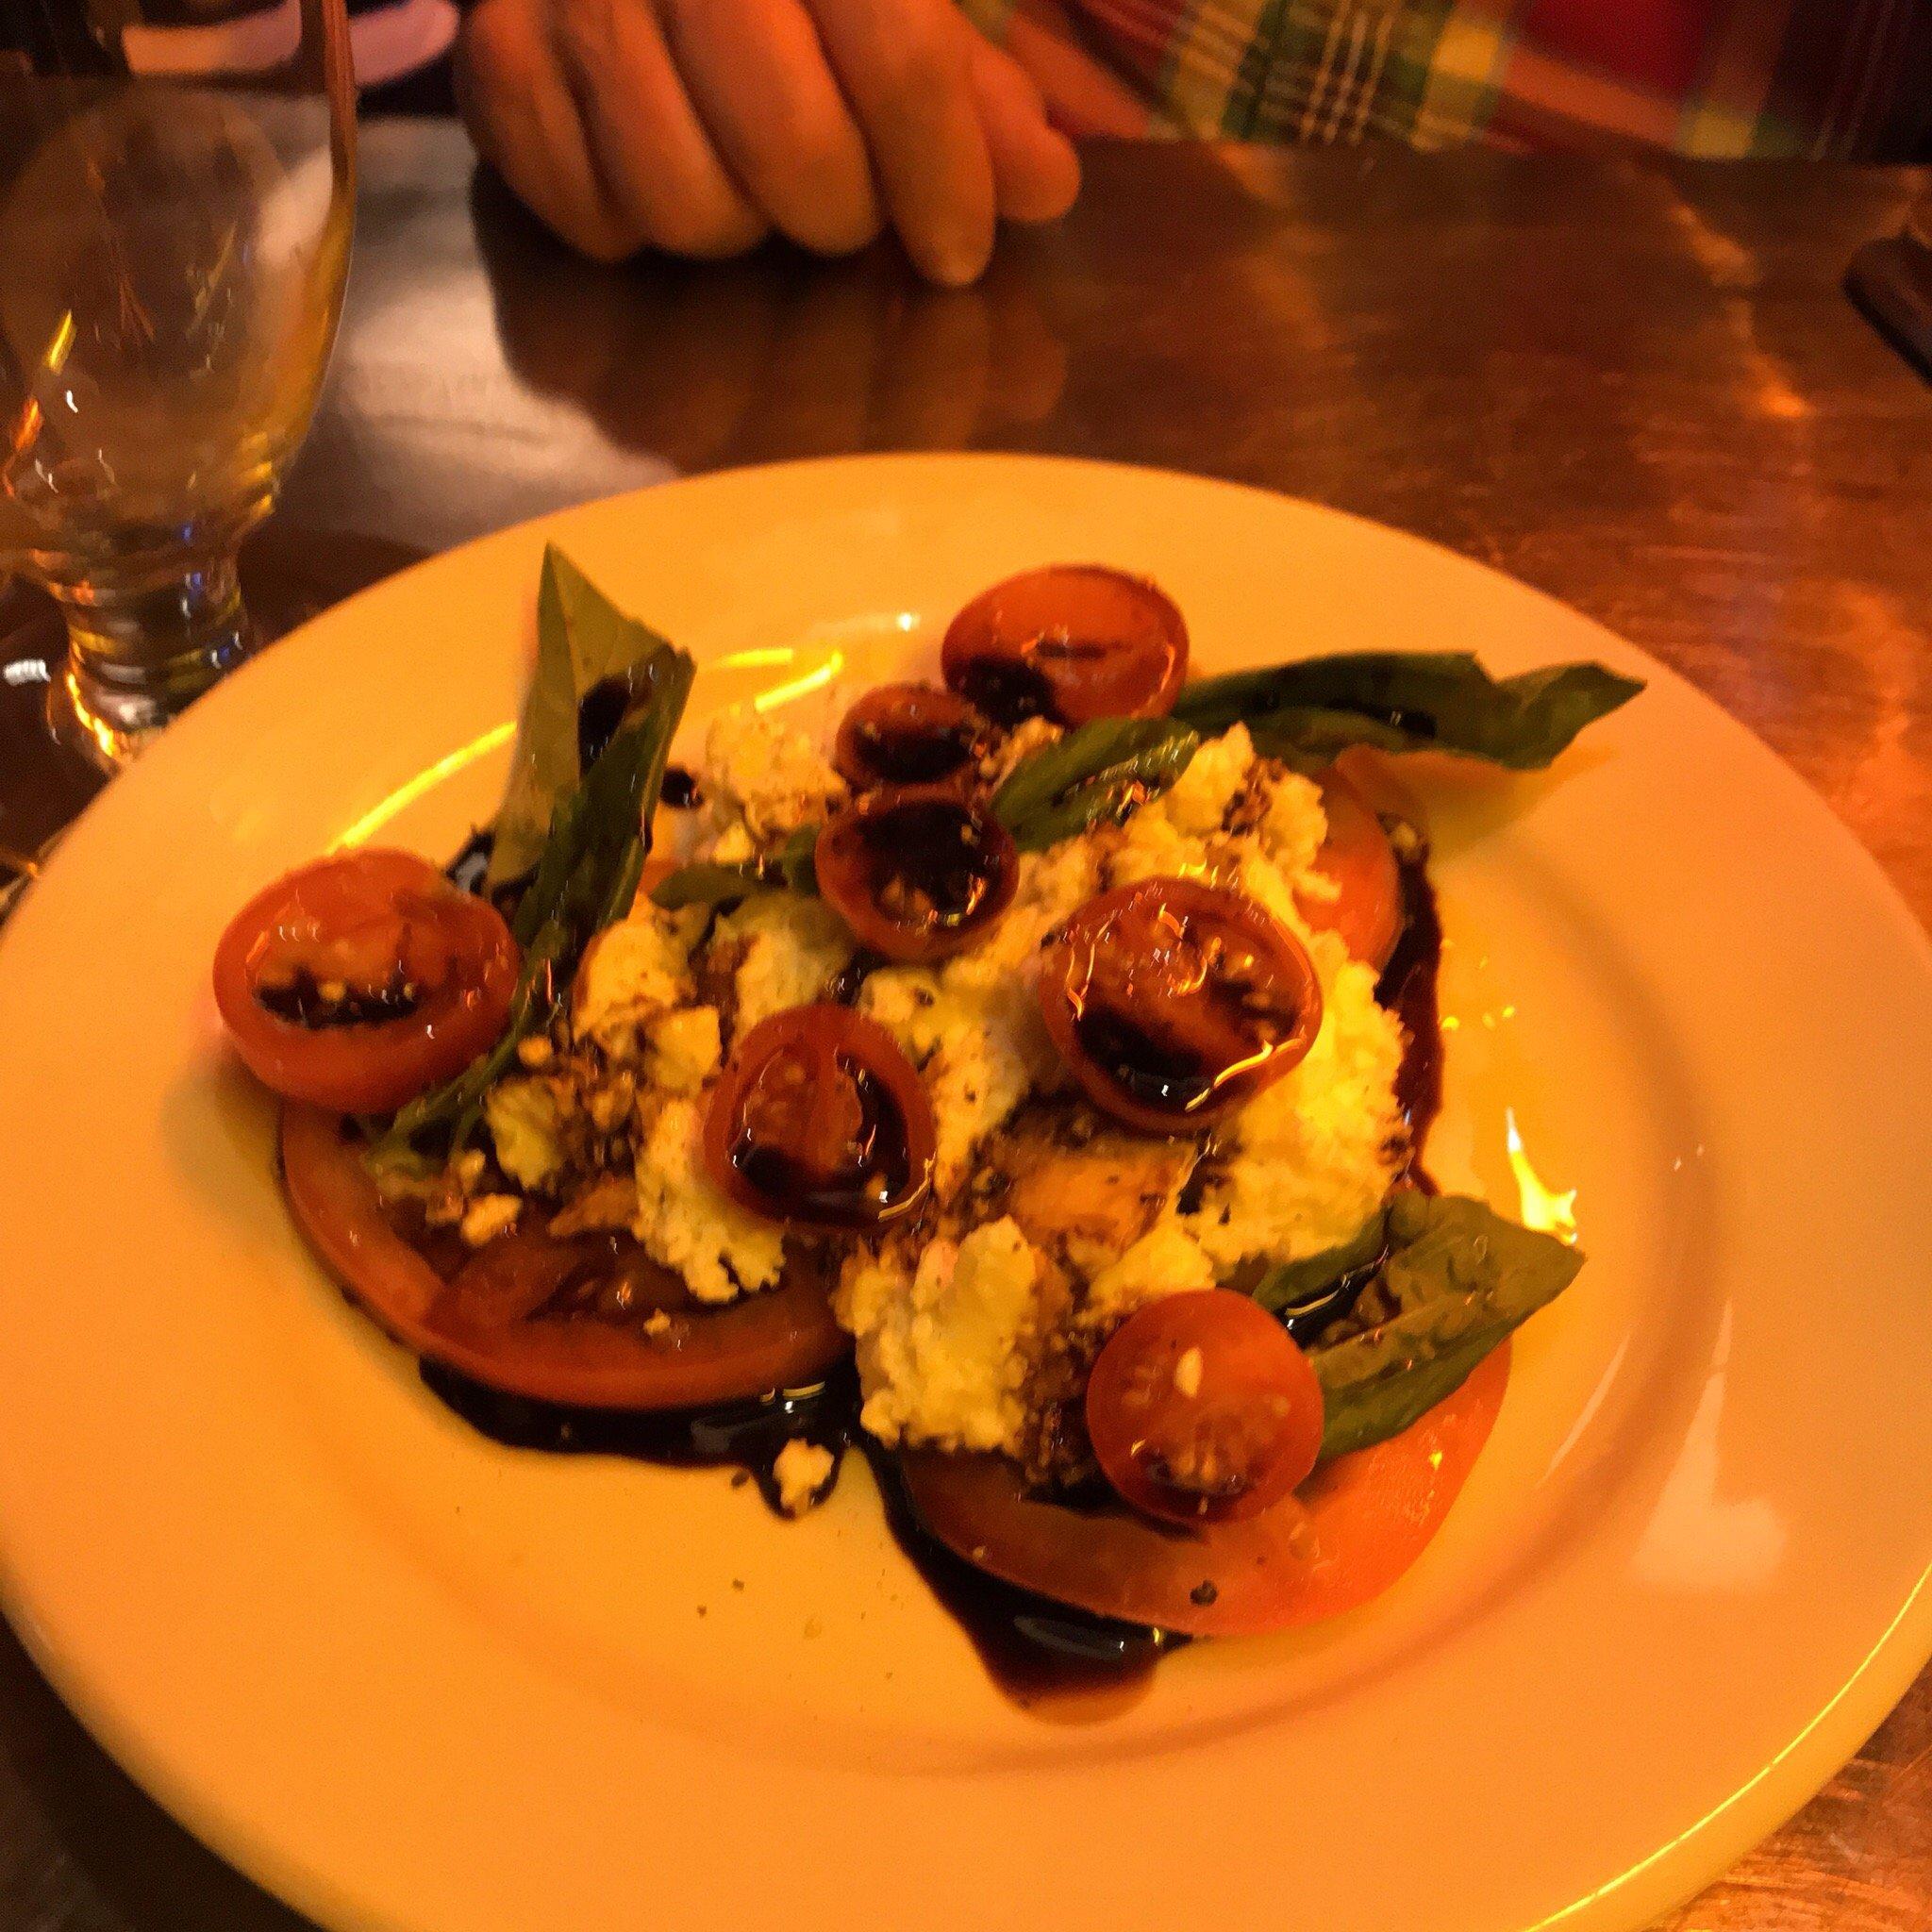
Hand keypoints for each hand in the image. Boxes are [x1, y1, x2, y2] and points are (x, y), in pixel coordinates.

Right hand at [454, 0, 1080, 284]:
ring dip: (743, 226)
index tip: (961, 251)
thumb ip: (973, 68)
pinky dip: (640, 226)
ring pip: (687, 207)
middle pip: (792, 153)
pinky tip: (666, 164)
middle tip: (850, 205)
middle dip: (843, 211)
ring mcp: (567, 2)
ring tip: (752, 179)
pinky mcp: (496, 63)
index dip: (945, 175)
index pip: (898, 56)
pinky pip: (592, 221)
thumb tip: (1041, 181)